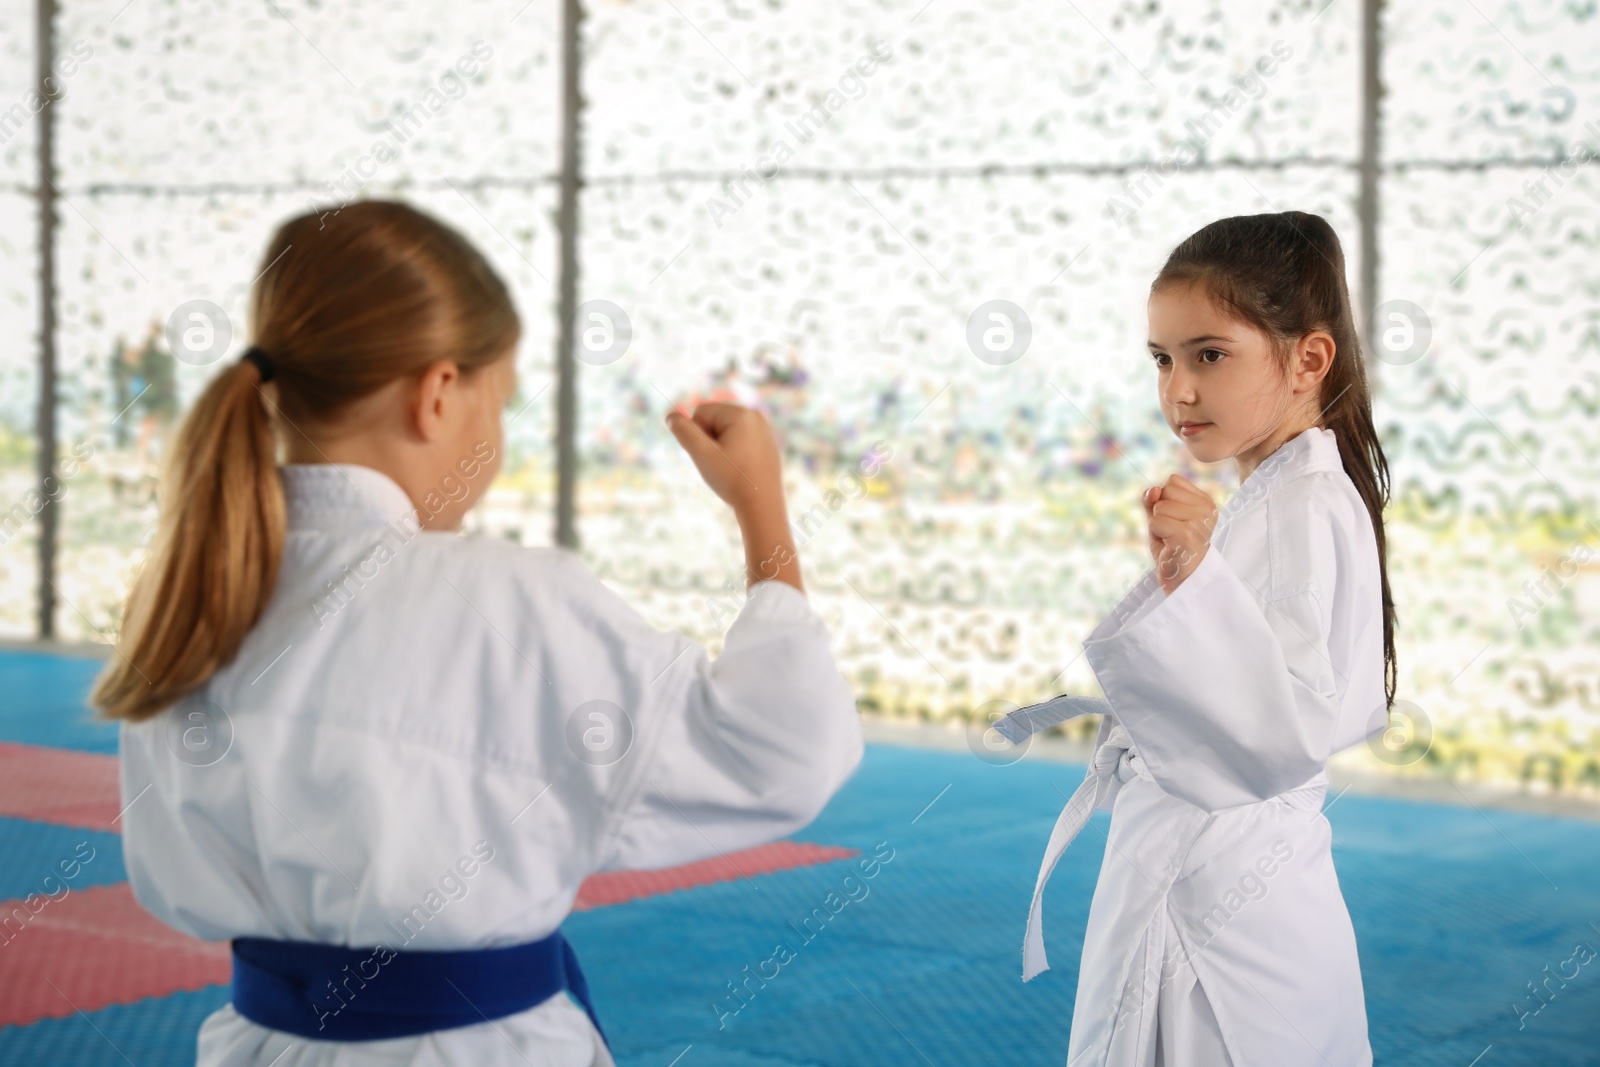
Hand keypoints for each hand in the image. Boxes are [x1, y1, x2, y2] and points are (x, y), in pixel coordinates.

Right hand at [666, 402, 782, 513]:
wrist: (762, 507)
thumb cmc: (732, 479)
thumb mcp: (702, 454)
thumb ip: (684, 431)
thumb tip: (671, 416)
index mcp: (741, 413)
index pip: (701, 412)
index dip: (698, 436)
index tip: (714, 456)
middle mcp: (756, 417)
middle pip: (714, 421)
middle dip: (710, 441)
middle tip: (723, 465)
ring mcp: (764, 431)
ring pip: (726, 433)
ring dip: (721, 449)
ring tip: (733, 469)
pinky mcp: (767, 445)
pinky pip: (740, 442)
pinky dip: (735, 455)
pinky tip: (743, 471)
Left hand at [1144, 475, 1217, 594]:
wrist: (1183, 578)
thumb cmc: (1173, 547)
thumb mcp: (1162, 517)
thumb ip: (1154, 499)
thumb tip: (1153, 489)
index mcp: (1205, 501)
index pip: (1173, 481)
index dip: (1165, 500)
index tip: (1175, 520)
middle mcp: (1207, 509)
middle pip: (1165, 490)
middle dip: (1160, 511)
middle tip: (1171, 532)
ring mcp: (1198, 521)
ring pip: (1158, 507)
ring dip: (1157, 525)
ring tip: (1171, 539)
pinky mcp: (1187, 534)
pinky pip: (1155, 521)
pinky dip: (1155, 534)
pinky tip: (1169, 545)